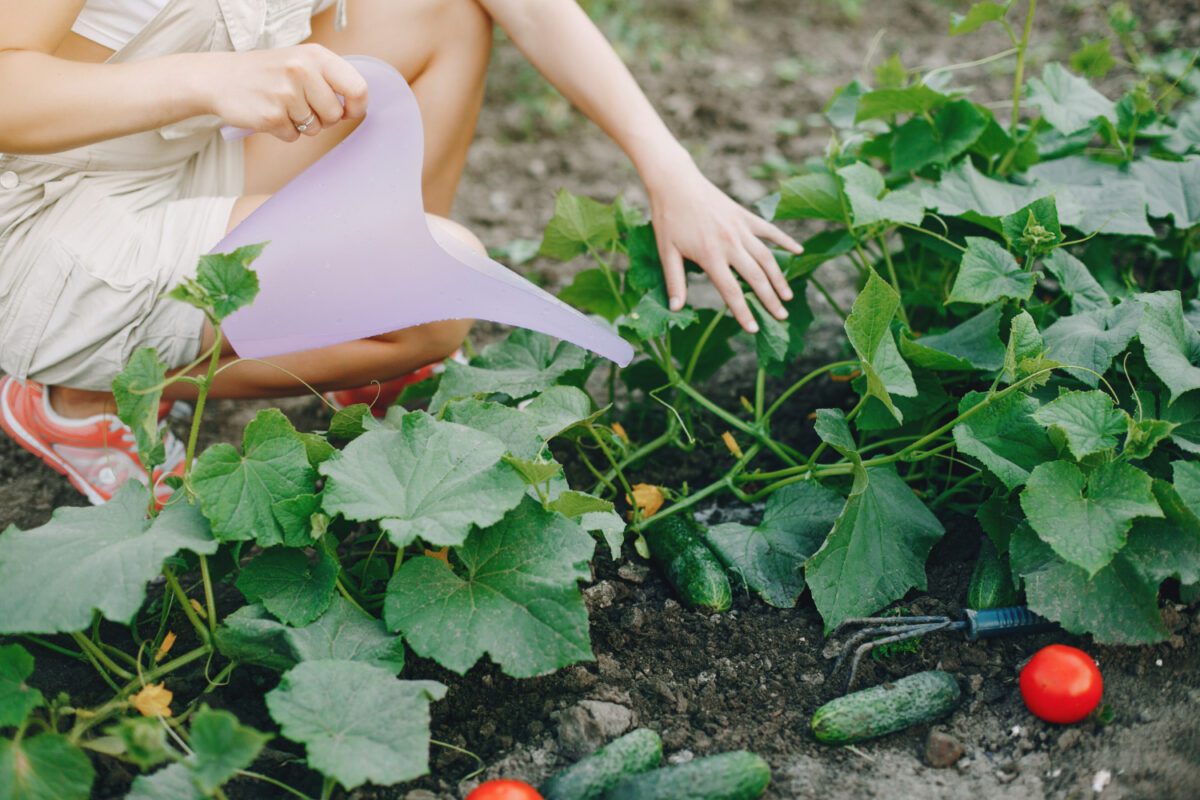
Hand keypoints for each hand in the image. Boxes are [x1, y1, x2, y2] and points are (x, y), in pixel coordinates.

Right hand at [204, 45, 368, 141]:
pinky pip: (293, 137)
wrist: (220, 78)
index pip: (357, 88)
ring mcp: (286, 94)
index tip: (348, 111)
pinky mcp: (271, 116)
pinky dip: (283, 131)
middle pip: (336, 115)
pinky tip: (269, 113)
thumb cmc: (267, 73)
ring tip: (282, 106)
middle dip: (323, 118)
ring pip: (315, 129)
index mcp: (316, 56)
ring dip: (301, 124)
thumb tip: (357, 107)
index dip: (356, 106)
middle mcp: (302, 71)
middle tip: (302, 106)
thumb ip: (330, 79)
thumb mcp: (301, 62)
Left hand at [644, 152, 802, 332]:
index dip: (743, 312)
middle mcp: (730, 243)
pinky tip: (799, 252)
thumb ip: (674, 281)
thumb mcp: (666, 252)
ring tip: (788, 297)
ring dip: (779, 278)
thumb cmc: (668, 218)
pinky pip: (770, 231)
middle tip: (781, 317)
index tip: (753, 329)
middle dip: (770, 300)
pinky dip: (785, 241)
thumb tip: (676, 308)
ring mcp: (740, 228)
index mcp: (710, 255)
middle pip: (756, 278)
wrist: (675, 182)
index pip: (731, 291)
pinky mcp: (745, 216)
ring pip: (767, 257)